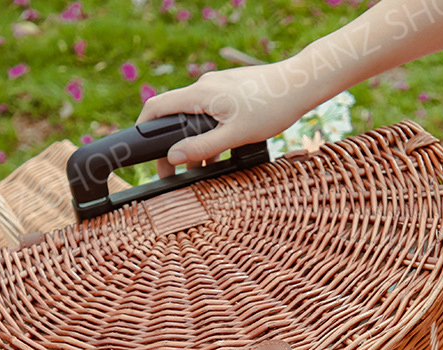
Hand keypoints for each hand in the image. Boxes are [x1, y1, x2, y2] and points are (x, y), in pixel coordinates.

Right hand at [136, 60, 311, 176]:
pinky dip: (209, 134)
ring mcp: (218, 87)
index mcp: (200, 94)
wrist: (301, 84)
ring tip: (200, 169)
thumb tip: (174, 157)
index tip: (141, 150)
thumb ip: (202, 147)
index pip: (157, 107)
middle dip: (172, 145)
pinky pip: (210, 114)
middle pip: (175, 117)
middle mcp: (205, 86)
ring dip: (194, 144)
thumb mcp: (235, 135)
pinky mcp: (230, 91)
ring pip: (195, 118)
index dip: (143, 128)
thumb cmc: (271, 108)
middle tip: (172, 172)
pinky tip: (220, 154)